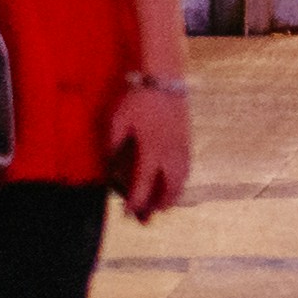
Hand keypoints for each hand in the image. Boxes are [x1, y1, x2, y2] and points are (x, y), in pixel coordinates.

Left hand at [105, 76, 189, 221]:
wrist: (164, 79)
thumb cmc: (137, 98)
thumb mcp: (116, 121)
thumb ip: (113, 146)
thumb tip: (110, 169)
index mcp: (151, 149)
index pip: (143, 183)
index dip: (135, 201)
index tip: (127, 214)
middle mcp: (170, 152)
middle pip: (168, 187)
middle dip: (157, 205)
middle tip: (145, 218)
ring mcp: (182, 146)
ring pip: (181, 180)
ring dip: (171, 196)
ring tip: (161, 208)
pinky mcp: (187, 140)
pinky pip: (186, 169)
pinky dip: (179, 182)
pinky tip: (173, 185)